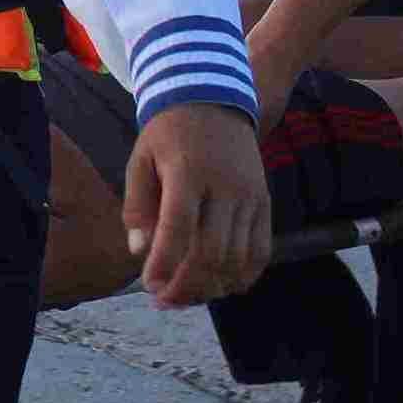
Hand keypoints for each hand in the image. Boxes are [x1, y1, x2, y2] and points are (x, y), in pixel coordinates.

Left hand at [122, 103, 270, 308]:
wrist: (214, 103)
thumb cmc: (169, 135)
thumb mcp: (140, 158)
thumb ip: (137, 204)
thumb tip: (139, 250)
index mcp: (187, 172)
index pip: (178, 228)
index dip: (164, 264)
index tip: (149, 284)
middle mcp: (224, 186)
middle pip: (212, 251)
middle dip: (187, 285)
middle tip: (164, 300)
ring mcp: (250, 196)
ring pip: (238, 257)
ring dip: (212, 287)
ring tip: (187, 296)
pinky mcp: (265, 203)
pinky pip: (261, 250)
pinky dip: (243, 276)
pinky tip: (221, 286)